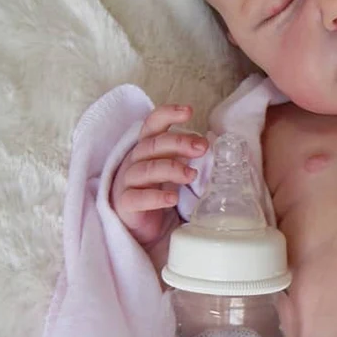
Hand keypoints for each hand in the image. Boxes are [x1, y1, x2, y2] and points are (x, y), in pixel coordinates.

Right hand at [110, 104, 207, 247]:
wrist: (139, 225)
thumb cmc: (157, 191)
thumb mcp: (171, 169)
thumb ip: (184, 156)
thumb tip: (211, 145)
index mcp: (146, 149)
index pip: (152, 125)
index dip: (167, 115)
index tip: (189, 111)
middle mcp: (134, 161)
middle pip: (152, 146)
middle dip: (178, 143)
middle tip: (202, 147)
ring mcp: (127, 183)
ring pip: (146, 170)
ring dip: (171, 169)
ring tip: (192, 175)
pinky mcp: (125, 205)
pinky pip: (137, 198)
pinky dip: (155, 197)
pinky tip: (172, 199)